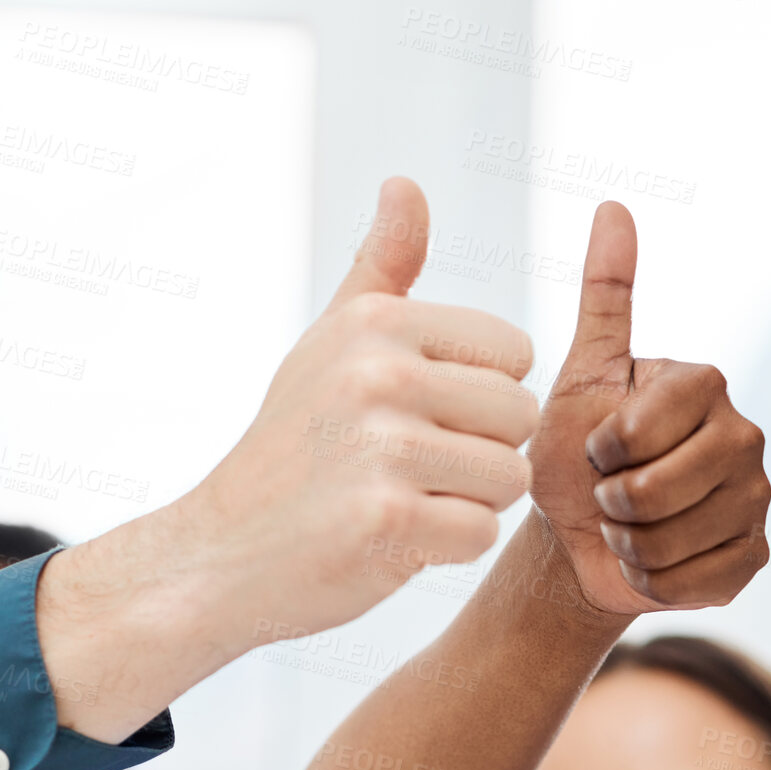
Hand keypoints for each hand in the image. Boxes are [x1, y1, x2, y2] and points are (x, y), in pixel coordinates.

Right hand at [33, 178, 538, 742]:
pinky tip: (394, 542)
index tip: (418, 417)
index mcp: (378, 323)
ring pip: (510, 478)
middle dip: (483, 453)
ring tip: (402, 502)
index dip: (482, 397)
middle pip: (522, 417)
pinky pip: (481, 533)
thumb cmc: (293, 449)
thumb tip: (406, 185)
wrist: (219, 552)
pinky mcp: (386, 520)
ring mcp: (381, 447)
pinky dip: (447, 549)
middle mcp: (379, 374)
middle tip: (411, 470)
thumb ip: (383, 269)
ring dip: (468, 503)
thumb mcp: (330, 343)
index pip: (515, 353)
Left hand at [529, 201, 770, 615]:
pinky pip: (699, 581)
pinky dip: (655, 581)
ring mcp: (757, 497)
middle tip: (607, 495)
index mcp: (705, 383)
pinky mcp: (754, 555)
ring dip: (629, 544)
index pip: (644, 427)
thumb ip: (604, 296)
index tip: (594, 448)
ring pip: (677, 538)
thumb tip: (614, 204)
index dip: (601, 450)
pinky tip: (649, 563)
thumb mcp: (580, 373)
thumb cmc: (575, 451)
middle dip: (613, 502)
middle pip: (663, 487)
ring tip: (625, 528)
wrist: (581, 538)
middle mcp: (745, 434)